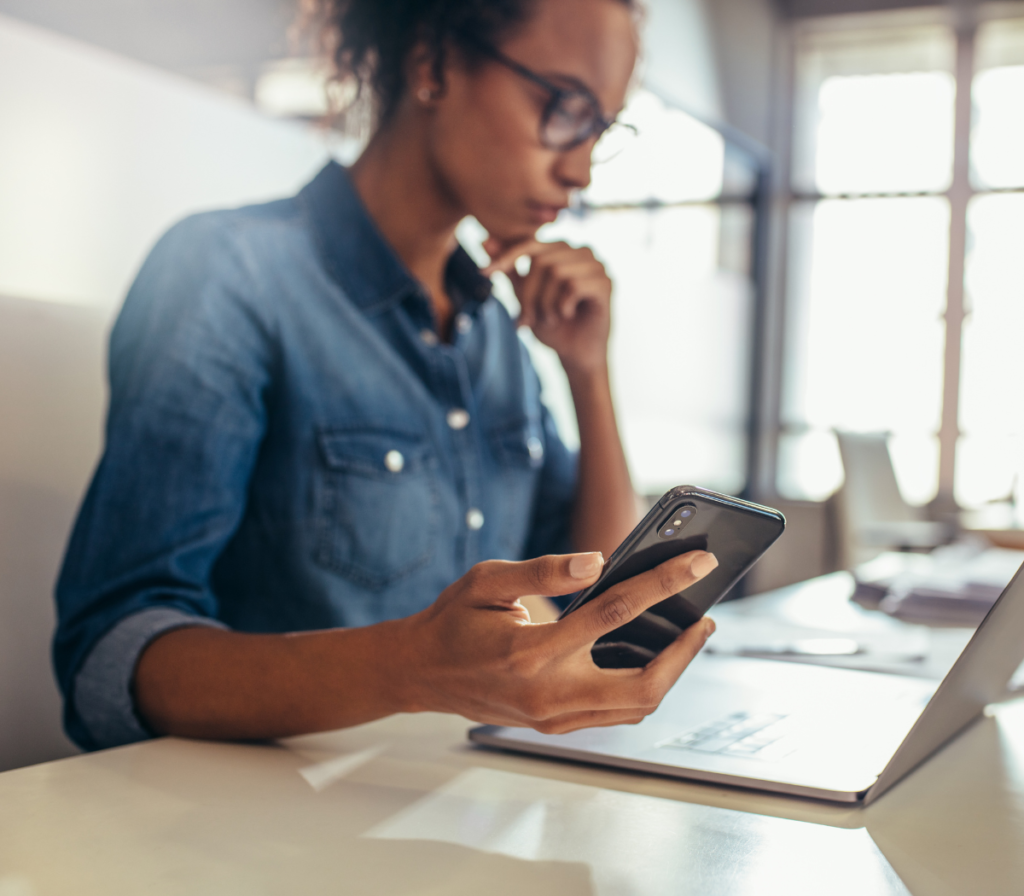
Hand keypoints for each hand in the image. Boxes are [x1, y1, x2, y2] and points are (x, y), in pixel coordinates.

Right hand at [398, 550, 718, 733]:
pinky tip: (652, 657)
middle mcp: (547, 693)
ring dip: (671, 672)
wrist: (422, 671)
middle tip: (705, 618)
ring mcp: (553, 716)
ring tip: (686, 635)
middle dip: (686, 651)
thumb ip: (544, 571)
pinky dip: (644, 687)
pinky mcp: (555, 724)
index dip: (663, 584)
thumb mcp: (488, 580)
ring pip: (635, 707)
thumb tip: (598, 561)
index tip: (697, 565)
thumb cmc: (454, 621)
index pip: (615, 614)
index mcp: (530, 652)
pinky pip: (615, 713)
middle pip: (643, 684)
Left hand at [483, 238, 612, 376]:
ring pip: (556, 273)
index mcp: (562, 250)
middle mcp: (581, 252)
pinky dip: (562, 306)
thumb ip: (509, 269)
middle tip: (527, 319)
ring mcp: (596, 266)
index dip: (506, 257)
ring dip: (546, 303)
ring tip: (550, 319)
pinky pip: (573, 286)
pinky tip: (568, 315)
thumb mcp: (524, 296)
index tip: (483, 273)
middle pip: (542, 261)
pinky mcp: (605, 283)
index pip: (530, 243)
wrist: (575, 354)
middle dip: (529, 294)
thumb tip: (484, 242)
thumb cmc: (552, 325)